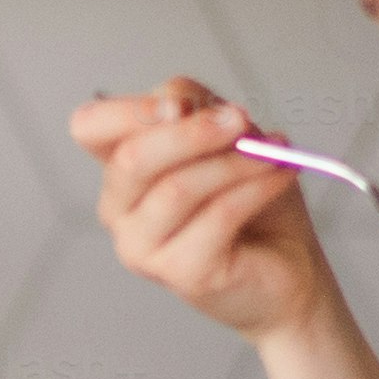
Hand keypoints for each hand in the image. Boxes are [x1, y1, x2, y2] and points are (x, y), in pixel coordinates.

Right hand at [70, 79, 333, 341]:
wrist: (289, 271)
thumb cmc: (254, 203)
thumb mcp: (227, 137)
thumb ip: (196, 109)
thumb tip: (177, 105)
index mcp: (121, 171)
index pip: (89, 126)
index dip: (128, 111)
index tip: (181, 105)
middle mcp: (118, 211)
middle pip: (132, 159)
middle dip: (192, 133)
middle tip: (241, 119)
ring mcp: (141, 247)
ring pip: (177, 188)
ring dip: (236, 162)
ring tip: (275, 153)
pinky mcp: (178, 274)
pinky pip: (217, 216)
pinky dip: (256, 188)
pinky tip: (282, 176)